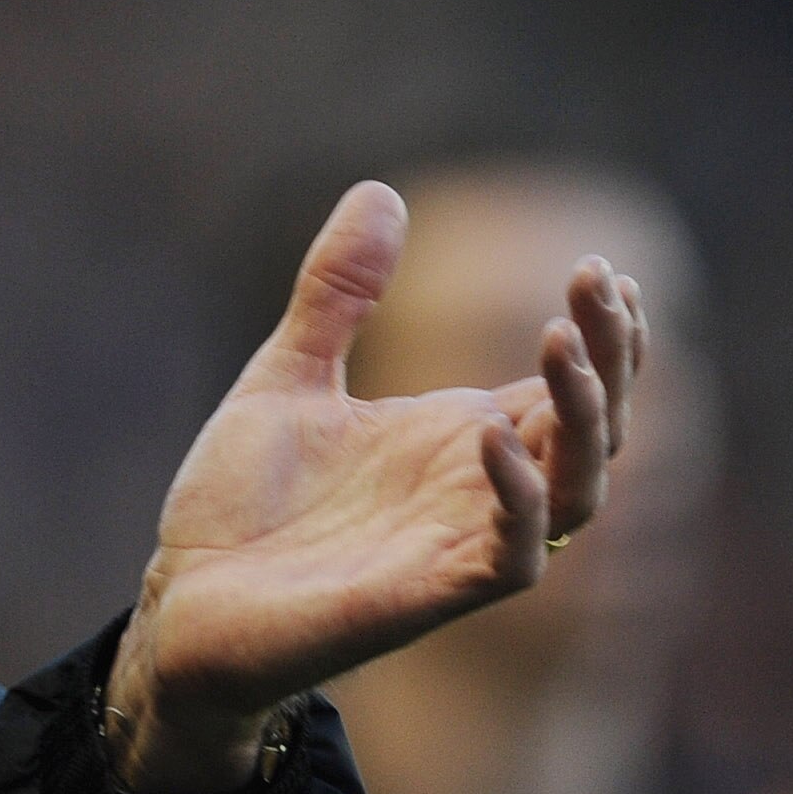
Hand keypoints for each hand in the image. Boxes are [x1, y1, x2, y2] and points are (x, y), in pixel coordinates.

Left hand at [104, 182, 644, 793]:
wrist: (182, 602)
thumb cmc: (240, 505)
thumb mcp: (287, 374)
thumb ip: (336, 292)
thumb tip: (380, 191)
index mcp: (459, 437)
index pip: (568, 386)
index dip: (604, 336)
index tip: (602, 267)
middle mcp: (477, 489)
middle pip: (594, 428)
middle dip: (611, 357)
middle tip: (598, 283)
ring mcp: (461, 544)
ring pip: (577, 490)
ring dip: (582, 416)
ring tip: (560, 338)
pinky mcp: (430, 596)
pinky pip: (515, 557)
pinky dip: (516, 497)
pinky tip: (490, 434)